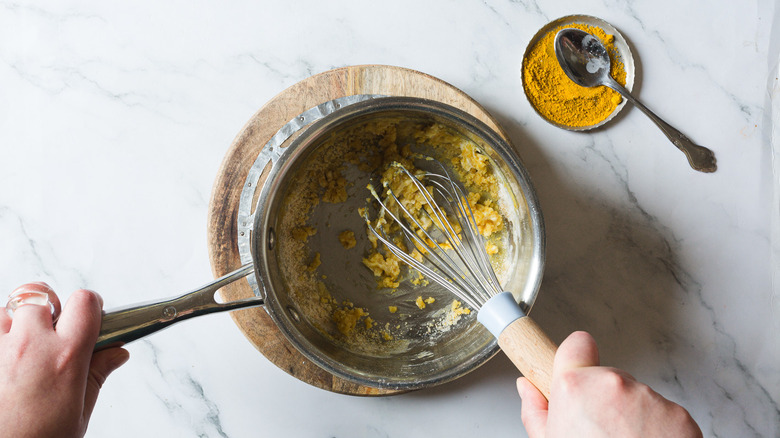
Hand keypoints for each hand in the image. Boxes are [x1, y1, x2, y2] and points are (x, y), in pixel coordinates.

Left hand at [0, 282, 128, 437]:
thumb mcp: (78, 414)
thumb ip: (97, 375)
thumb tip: (116, 354)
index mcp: (65, 356)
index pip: (84, 301)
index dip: (89, 305)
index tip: (88, 317)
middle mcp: (30, 345)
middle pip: (39, 293)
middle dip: (48, 307)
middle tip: (51, 331)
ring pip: (6, 309)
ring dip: (15, 322)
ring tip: (21, 349)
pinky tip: (4, 359)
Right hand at [516, 331, 701, 437]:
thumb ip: (536, 411)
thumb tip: (527, 389)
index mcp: (575, 387)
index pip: (578, 344)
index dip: (576, 358)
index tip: (577, 371)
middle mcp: (612, 384)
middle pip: (607, 376)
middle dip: (604, 398)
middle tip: (600, 430)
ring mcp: (648, 398)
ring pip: (636, 395)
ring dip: (631, 414)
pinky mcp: (678, 414)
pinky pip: (662, 412)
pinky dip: (657, 428)